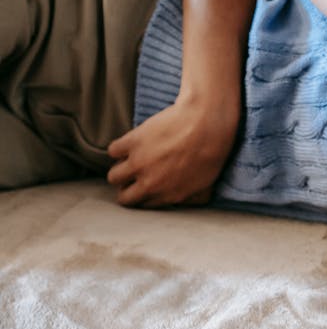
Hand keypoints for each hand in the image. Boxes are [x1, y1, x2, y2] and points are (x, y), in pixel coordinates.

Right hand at [107, 96, 238, 206]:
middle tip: (134, 177)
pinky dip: (120, 148)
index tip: (146, 186)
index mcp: (168, 196)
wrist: (207, 123)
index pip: (143, 205)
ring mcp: (139, 164)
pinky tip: (131, 144)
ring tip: (130, 161)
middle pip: (124, 197)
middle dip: (128, 189)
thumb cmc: (212, 152)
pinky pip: (113, 151)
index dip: (144, 195)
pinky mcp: (133, 142)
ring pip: (113, 176)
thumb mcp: (207, 185)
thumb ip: (192, 199)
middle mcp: (150, 184)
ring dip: (120, 169)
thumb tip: (183, 204)